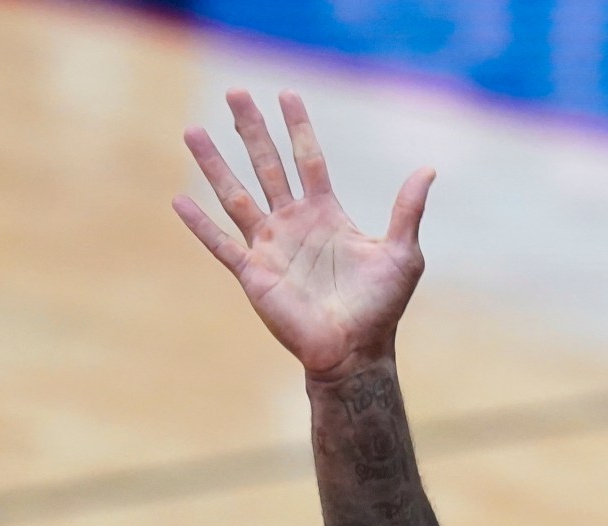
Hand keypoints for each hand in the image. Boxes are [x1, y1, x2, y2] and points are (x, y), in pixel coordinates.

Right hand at [176, 89, 432, 383]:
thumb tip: (428, 169)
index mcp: (325, 214)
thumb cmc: (380, 307)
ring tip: (192, 130)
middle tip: (235, 92)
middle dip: (251, 129)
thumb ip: (407, 211)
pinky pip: (221, 243)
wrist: (355, 351)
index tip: (286, 93)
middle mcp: (293, 223)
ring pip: (235, 195)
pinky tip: (179, 199)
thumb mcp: (401, 253)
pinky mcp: (253, 273)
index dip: (298, 127)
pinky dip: (200, 223)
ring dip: (214, 163)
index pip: (307, 159)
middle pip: (266, 165)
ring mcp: (270, 246)